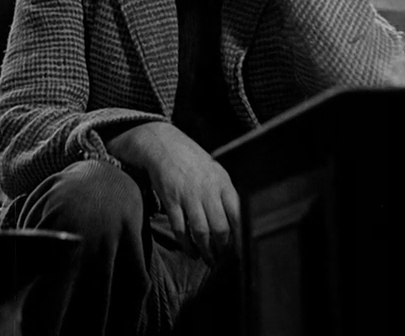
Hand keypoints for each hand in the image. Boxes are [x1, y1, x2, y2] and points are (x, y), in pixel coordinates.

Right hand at [107, 122, 240, 264]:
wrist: (162, 144)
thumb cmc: (192, 162)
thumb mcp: (215, 172)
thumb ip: (225, 195)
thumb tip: (238, 224)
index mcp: (223, 183)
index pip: (238, 215)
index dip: (241, 237)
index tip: (242, 252)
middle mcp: (208, 189)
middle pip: (221, 228)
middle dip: (223, 250)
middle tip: (223, 261)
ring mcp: (188, 195)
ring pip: (201, 231)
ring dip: (206, 251)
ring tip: (209, 260)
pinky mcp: (171, 199)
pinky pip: (180, 228)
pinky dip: (186, 244)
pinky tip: (191, 251)